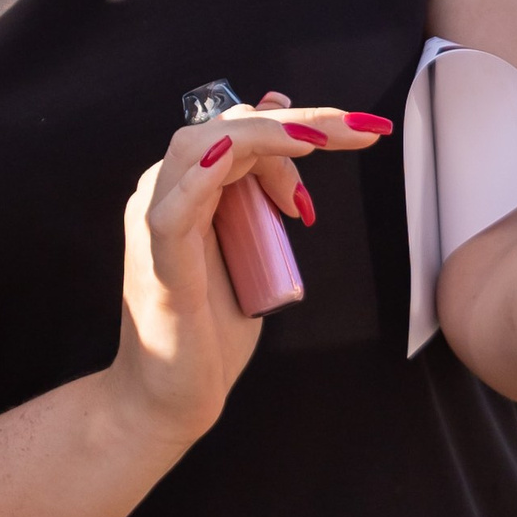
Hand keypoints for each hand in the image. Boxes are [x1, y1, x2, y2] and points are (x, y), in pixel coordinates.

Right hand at [105, 101, 385, 454]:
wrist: (171, 396)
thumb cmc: (209, 330)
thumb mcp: (252, 247)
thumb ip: (262, 201)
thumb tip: (290, 146)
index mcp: (186, 189)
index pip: (240, 131)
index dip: (298, 127)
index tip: (355, 139)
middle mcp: (164, 195)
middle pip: (226, 128)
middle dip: (298, 120)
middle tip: (359, 129)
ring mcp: (156, 226)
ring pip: (199, 149)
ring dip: (264, 138)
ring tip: (319, 141)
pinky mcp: (161, 265)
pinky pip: (173, 211)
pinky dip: (198, 180)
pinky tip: (228, 160)